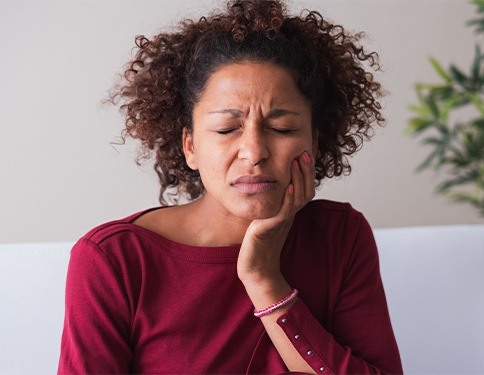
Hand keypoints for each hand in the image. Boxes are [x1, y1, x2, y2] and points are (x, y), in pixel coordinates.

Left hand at [237, 150, 314, 288]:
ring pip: (297, 199)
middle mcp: (289, 216)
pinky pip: (283, 212)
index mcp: (290, 212)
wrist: (256, 269)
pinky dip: (287, 199)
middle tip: (304, 152)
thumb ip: (273, 204)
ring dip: (298, 179)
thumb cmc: (259, 245)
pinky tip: (286, 187)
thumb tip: (273, 186)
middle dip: (306, 171)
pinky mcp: (270, 229)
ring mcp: (282, 223)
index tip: (305, 153)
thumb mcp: (267, 219)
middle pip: (305, 191)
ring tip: (296, 162)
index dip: (307, 172)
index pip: (304, 188)